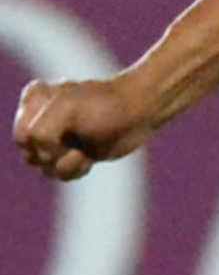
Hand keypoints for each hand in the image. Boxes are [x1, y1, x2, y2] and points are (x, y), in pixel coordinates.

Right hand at [15, 74, 153, 181]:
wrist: (139, 110)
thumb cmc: (103, 105)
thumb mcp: (64, 111)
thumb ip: (41, 133)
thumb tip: (43, 160)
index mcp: (34, 101)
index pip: (23, 135)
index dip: (41, 142)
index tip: (64, 131)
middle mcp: (40, 120)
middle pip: (30, 154)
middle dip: (53, 155)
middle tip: (75, 143)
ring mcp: (56, 138)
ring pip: (44, 167)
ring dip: (66, 165)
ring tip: (83, 153)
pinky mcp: (72, 153)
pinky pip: (60, 173)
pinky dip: (74, 170)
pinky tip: (88, 158)